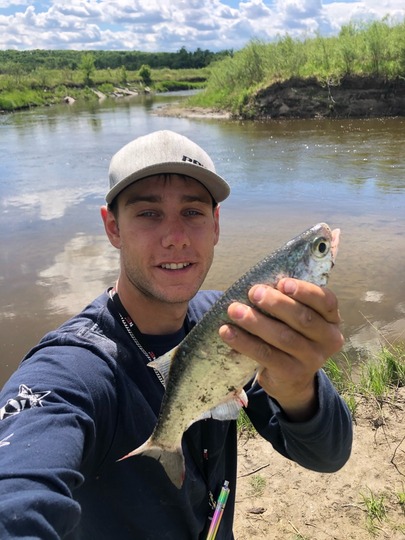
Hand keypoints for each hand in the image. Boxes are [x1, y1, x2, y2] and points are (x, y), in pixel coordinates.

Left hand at [219, 278, 343, 421]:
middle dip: (276, 303)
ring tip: (234, 310)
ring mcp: (312, 359)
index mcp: (331, 319)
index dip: (305, 291)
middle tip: (254, 292)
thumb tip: (259, 283)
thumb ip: (288, 301)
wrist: (291, 378)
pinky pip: (266, 355)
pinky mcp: (292, 374)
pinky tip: (227, 332)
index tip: (282, 282)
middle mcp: (328, 339)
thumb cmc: (291, 334)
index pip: (326, 300)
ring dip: (256, 322)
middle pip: (303, 318)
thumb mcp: (297, 318)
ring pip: (283, 337)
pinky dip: (244, 342)